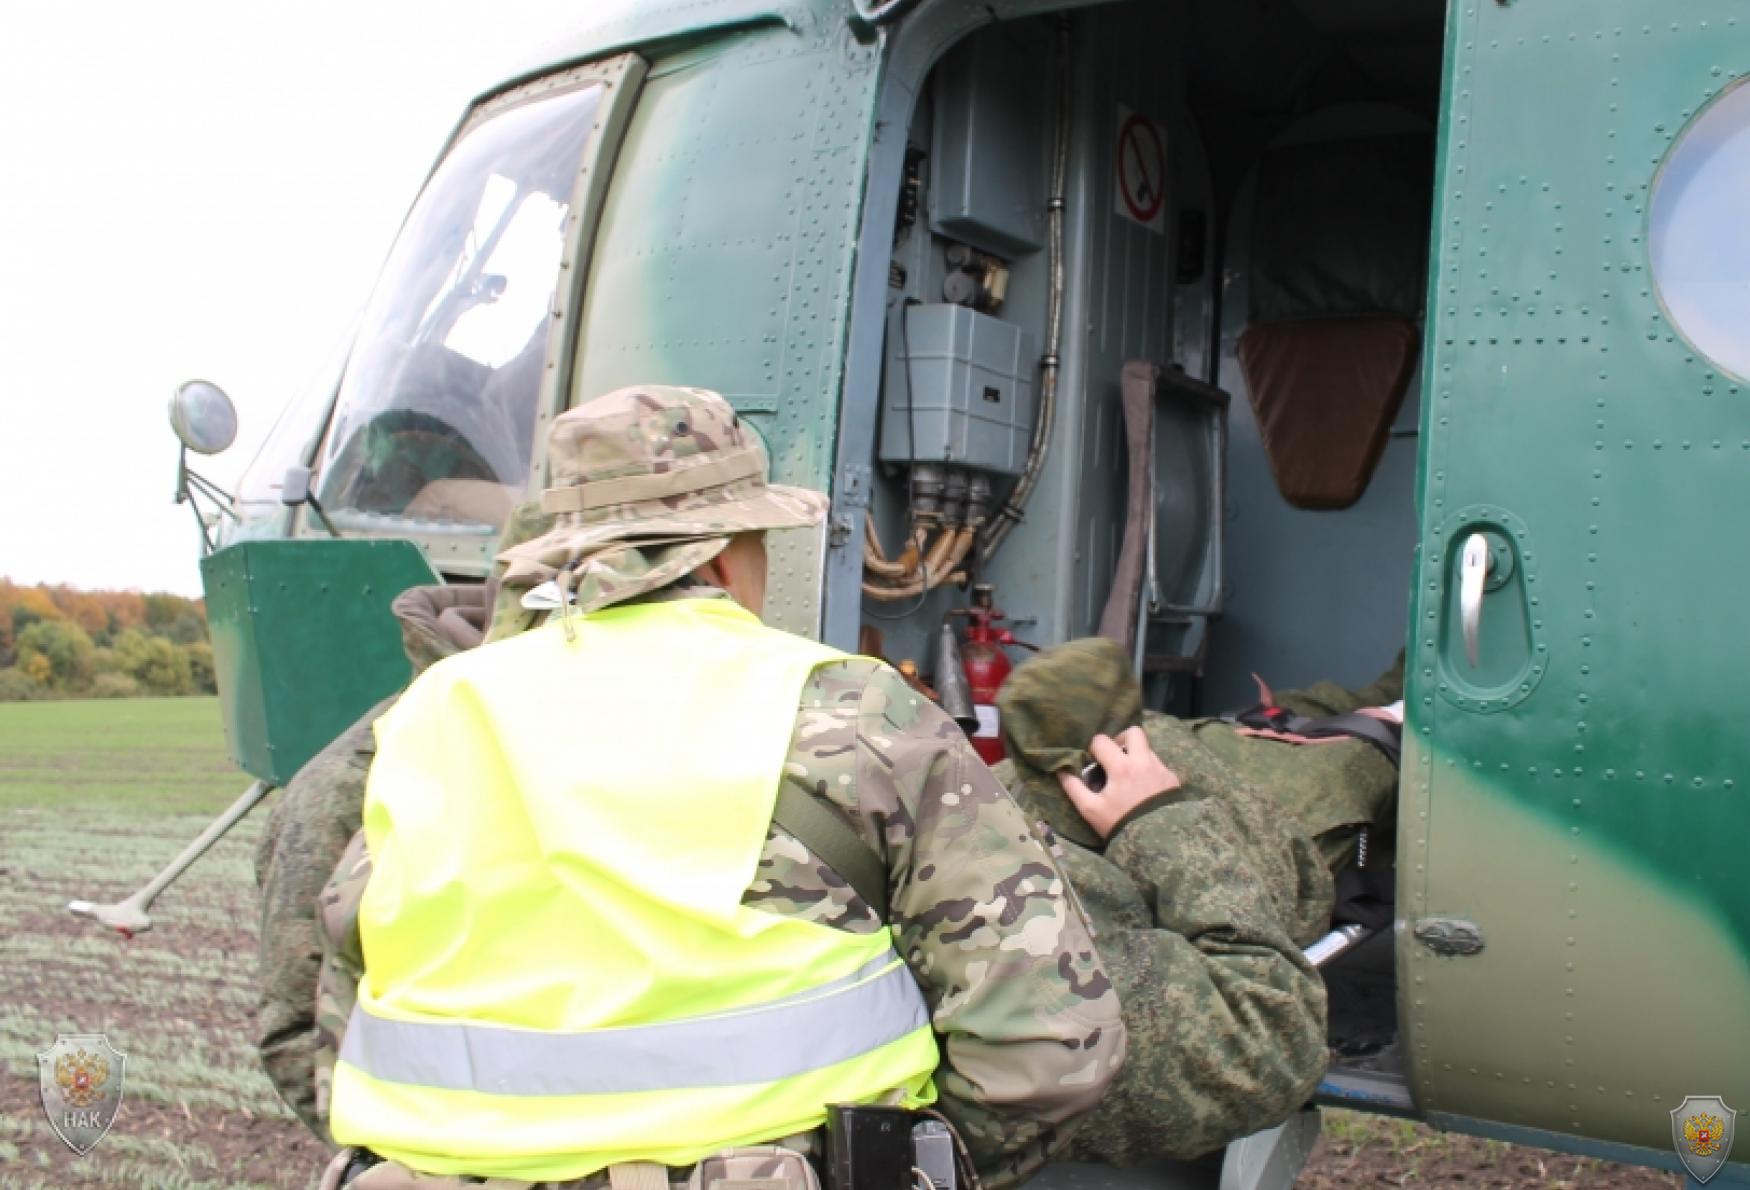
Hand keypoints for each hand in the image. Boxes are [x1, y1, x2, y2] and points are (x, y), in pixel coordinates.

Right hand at [1056, 726, 1181, 839]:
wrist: (1158, 840)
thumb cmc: (1120, 823)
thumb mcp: (1091, 809)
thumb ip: (1074, 787)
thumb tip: (1060, 770)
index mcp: (1121, 766)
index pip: (1102, 740)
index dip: (1093, 749)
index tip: (1093, 763)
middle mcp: (1143, 761)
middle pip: (1134, 732)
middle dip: (1121, 739)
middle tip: (1115, 757)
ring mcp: (1161, 769)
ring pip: (1147, 748)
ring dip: (1136, 755)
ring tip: (1129, 775)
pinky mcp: (1173, 779)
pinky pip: (1159, 765)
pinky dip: (1149, 770)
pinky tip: (1144, 788)